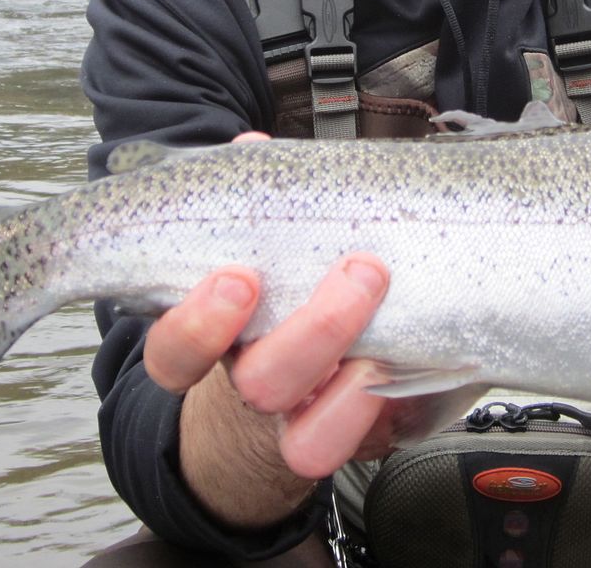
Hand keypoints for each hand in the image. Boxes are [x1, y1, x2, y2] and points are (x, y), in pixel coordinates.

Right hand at [143, 131, 398, 525]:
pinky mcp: (364, 435)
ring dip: (369, 369)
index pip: (174, 356)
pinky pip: (375, 443)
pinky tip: (416, 357)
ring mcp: (310, 419)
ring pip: (311, 438)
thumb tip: (250, 146)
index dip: (198, 327)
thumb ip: (254, 194)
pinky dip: (396, 403)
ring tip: (394, 298)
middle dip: (311, 330)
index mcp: (217, 340)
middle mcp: (258, 386)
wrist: (313, 373)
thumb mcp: (267, 235)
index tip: (238, 277)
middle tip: (360, 268)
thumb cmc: (285, 282)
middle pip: (258, 386)